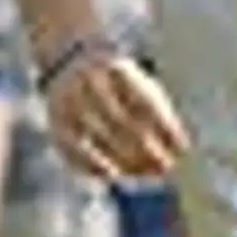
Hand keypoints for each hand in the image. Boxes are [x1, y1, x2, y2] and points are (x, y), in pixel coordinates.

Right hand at [45, 51, 186, 181]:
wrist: (71, 61)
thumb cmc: (120, 83)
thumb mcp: (140, 84)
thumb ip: (159, 113)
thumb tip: (180, 149)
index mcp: (117, 69)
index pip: (145, 102)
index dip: (165, 129)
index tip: (182, 150)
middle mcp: (90, 83)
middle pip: (121, 124)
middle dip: (146, 151)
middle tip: (165, 168)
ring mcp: (69, 103)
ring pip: (98, 140)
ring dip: (125, 162)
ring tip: (146, 175)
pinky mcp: (55, 123)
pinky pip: (75, 152)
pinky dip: (96, 167)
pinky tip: (115, 175)